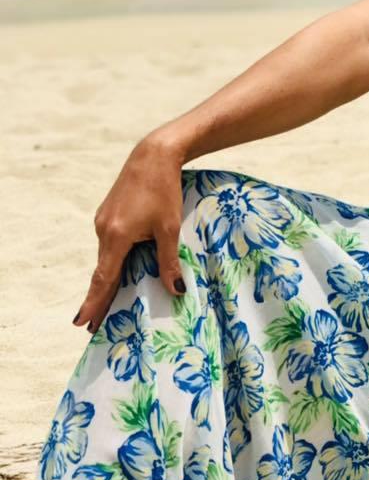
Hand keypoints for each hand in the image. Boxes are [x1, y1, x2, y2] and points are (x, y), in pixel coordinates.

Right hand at [73, 133, 186, 332]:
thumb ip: (169, 260)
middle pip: (102, 269)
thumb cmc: (165, 190)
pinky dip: (113, 257)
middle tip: (92, 323)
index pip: (103, 278)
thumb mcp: (170, 227)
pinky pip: (110, 242)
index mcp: (116, 236)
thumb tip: (175, 290)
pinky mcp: (108, 212)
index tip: (82, 322)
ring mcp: (103, 220)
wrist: (154, 156)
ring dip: (108, 276)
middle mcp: (103, 229)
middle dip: (99, 296)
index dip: (94, 302)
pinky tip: (119, 265)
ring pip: (107, 255)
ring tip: (107, 300)